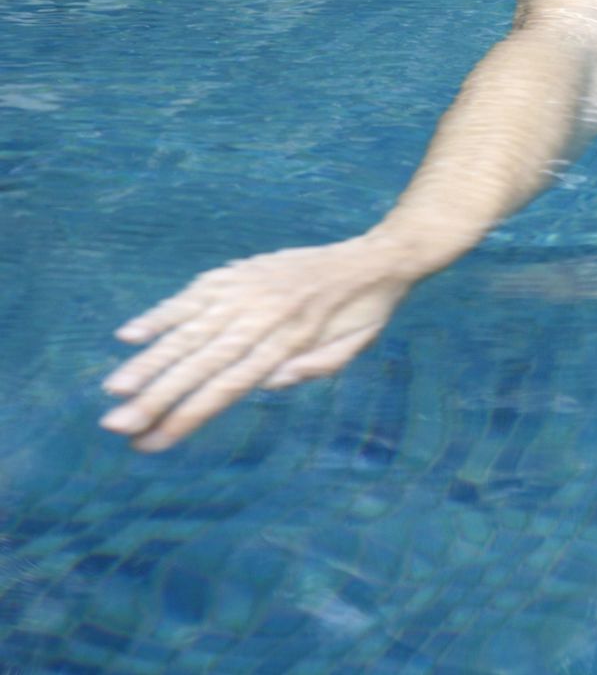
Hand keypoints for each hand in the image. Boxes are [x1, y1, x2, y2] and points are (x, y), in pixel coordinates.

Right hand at [101, 236, 420, 451]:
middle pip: (203, 362)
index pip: (230, 387)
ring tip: (115, 390)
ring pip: (191, 329)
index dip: (188, 416)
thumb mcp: (352, 351)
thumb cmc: (364, 313)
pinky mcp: (241, 271)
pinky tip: (129, 335)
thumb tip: (263, 385)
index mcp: (292, 341)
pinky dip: (163, 313)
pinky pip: (195, 293)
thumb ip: (309, 370)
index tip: (152, 443)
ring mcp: (250, 290)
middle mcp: (265, 316)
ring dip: (150, 360)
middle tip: (116, 426)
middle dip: (156, 397)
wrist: (379, 256)